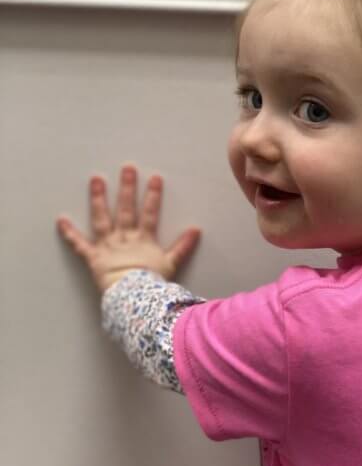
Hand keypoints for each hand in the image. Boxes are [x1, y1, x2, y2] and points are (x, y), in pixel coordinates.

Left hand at [56, 163, 201, 292]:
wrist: (134, 297)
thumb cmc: (152, 284)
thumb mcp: (172, 264)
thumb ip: (183, 247)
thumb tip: (196, 230)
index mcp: (143, 239)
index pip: (150, 213)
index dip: (153, 195)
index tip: (155, 178)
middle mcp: (124, 238)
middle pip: (125, 209)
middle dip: (126, 188)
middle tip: (127, 168)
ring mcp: (108, 245)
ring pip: (102, 218)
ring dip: (98, 198)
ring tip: (96, 180)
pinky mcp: (93, 257)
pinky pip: (79, 245)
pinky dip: (69, 234)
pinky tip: (61, 220)